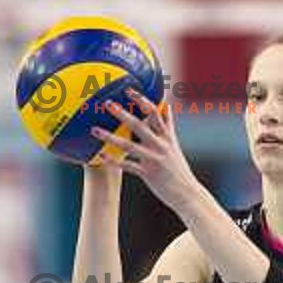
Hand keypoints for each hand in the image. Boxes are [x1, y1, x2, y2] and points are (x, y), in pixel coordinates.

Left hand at [90, 88, 202, 211]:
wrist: (187, 192)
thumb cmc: (178, 168)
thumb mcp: (175, 144)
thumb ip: (168, 125)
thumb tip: (166, 105)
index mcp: (167, 137)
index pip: (156, 113)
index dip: (142, 100)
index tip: (129, 90)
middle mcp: (161, 145)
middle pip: (141, 126)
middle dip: (123, 114)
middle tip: (107, 104)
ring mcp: (155, 159)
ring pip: (130, 146)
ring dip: (111, 137)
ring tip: (95, 130)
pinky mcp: (149, 174)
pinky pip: (128, 166)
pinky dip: (114, 161)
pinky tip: (101, 156)